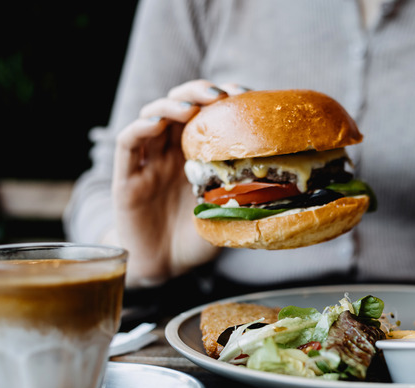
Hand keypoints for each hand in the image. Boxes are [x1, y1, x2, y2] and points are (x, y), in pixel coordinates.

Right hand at [111, 80, 248, 285]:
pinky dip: (140, 128)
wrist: (165, 268)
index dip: (223, 99)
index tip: (244, 93)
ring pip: (153, 117)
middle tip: (218, 94)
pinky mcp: (126, 177)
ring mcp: (148, 162)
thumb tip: (288, 189)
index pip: (207, 114)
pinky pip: (128, 144)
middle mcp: (171, 152)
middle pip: (180, 106)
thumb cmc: (197, 239)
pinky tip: (156, 124)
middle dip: (198, 92)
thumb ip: (246, 198)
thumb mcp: (228, 214)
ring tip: (190, 107)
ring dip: (171, 105)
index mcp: (197, 155)